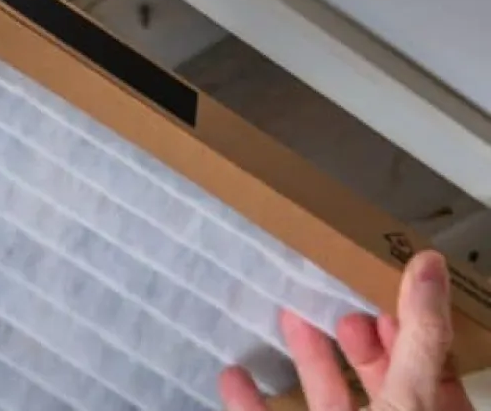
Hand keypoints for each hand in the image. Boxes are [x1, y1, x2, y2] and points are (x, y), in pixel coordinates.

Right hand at [219, 251, 470, 409]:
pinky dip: (248, 401)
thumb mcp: (411, 394)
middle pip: (377, 376)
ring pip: (325, 396)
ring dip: (306, 356)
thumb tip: (429, 265)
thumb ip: (420, 335)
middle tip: (338, 296)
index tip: (389, 286)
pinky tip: (231, 373)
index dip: (412, 325)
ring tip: (287, 313)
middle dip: (355, 335)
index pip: (431, 365)